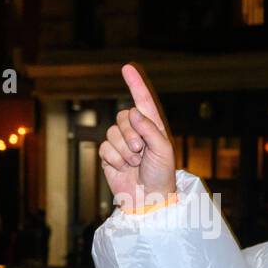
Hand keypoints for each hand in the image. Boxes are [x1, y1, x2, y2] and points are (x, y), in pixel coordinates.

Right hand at [100, 63, 176, 210]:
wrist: (148, 199)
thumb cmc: (161, 175)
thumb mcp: (163, 151)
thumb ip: (150, 130)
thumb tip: (134, 112)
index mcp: (153, 128)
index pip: (143, 102)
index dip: (135, 84)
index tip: (127, 68)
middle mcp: (136, 132)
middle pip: (123, 117)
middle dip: (132, 136)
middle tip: (141, 153)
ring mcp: (121, 143)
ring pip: (112, 133)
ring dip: (124, 151)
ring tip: (135, 164)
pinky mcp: (108, 155)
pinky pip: (104, 148)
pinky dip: (114, 160)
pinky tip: (123, 169)